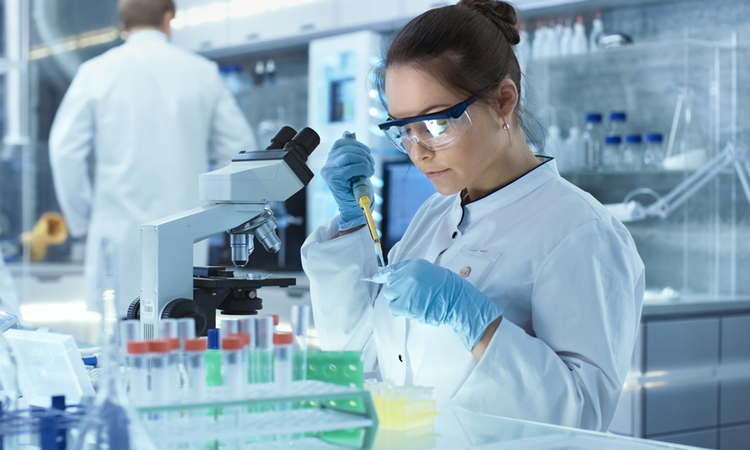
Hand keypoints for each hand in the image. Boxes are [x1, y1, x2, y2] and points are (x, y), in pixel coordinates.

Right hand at [320, 137, 373, 230]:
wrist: (353, 208)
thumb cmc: (354, 188)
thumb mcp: (353, 167)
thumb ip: (351, 152)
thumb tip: (349, 134)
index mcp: (331, 160)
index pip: (341, 143)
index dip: (357, 145)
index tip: (367, 152)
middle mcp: (327, 165)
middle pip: (347, 148)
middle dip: (364, 154)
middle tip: (372, 164)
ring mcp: (329, 172)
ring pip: (348, 156)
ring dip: (364, 161)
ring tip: (370, 170)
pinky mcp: (333, 179)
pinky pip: (351, 167)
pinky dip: (363, 168)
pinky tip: (367, 173)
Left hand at [381, 259, 502, 350]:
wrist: (457, 300)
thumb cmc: (449, 288)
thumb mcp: (431, 272)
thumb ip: (415, 274)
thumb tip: (401, 281)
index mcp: (414, 265)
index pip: (393, 269)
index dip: (384, 275)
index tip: (376, 278)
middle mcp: (408, 275)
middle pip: (391, 285)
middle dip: (396, 292)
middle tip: (408, 297)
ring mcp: (406, 289)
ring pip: (390, 296)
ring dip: (398, 301)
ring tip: (412, 304)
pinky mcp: (405, 304)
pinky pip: (394, 308)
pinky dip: (399, 311)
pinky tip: (410, 310)